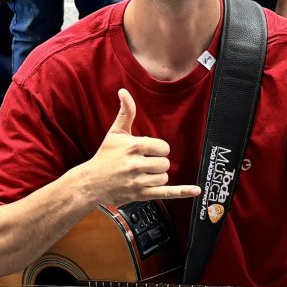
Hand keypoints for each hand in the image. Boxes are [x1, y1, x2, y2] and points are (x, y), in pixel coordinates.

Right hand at [65, 90, 200, 208]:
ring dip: (157, 176)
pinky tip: (196, 190)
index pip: (164, 147)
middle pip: (165, 163)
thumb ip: (126, 112)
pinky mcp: (141, 194)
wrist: (90, 182)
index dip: (158, 149)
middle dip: (156, 163)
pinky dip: (182, 191)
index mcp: (134, 147)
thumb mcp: (115, 133)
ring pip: (164, 177)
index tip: (147, 152)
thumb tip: (124, 92)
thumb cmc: (105, 157)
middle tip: (142, 164)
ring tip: (141, 174)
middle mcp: (137, 164)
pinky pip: (167, 192)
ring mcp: (139, 181)